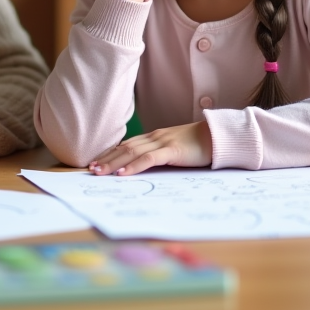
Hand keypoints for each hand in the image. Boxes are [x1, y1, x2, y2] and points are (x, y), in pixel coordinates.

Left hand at [88, 121, 212, 175]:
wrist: (219, 136)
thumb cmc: (198, 145)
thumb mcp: (174, 149)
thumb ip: (160, 154)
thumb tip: (144, 166)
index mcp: (154, 137)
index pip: (126, 145)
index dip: (110, 154)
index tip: (96, 163)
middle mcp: (154, 137)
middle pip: (125, 148)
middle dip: (106, 159)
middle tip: (90, 170)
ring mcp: (163, 142)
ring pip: (132, 152)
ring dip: (114, 163)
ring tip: (100, 172)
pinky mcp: (172, 150)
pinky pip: (149, 158)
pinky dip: (134, 166)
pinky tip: (123, 174)